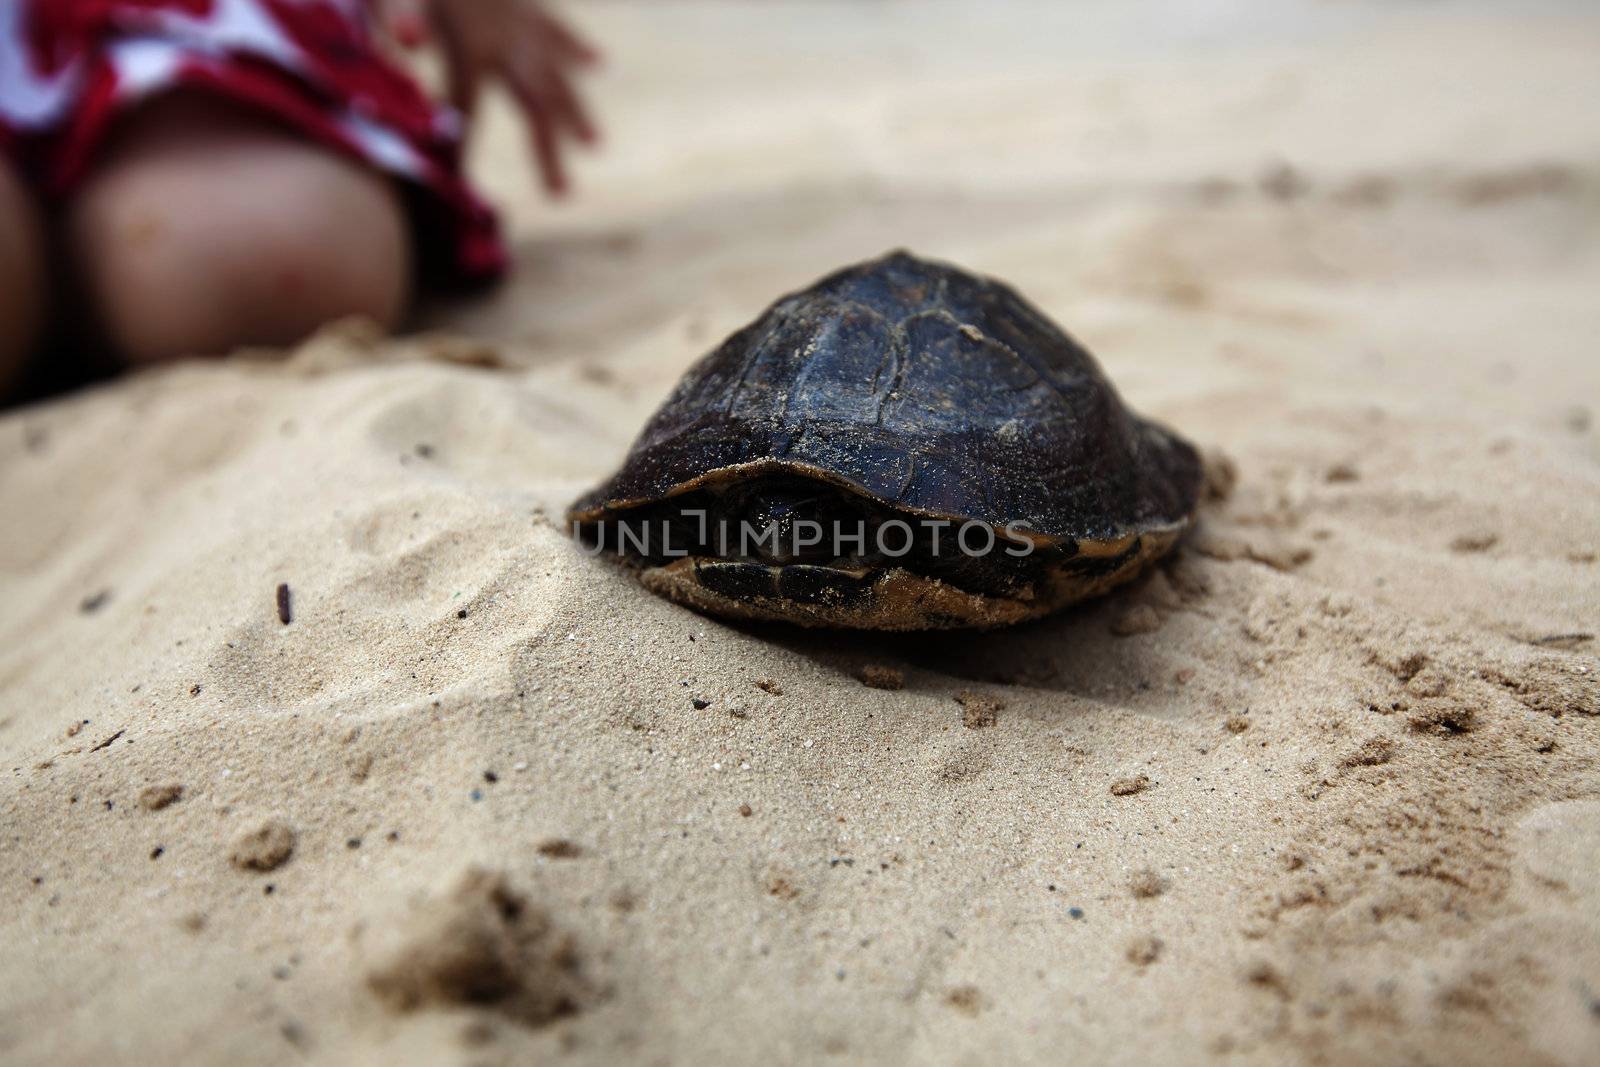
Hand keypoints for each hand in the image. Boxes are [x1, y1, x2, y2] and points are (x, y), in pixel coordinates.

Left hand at [380, 0, 600, 195]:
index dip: (460, 140)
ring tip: (594, 144)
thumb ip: (396, 8)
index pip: (466, 102)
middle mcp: (506, 33)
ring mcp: (518, 15)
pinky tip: (596, 63)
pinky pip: (554, 28)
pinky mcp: (519, 0)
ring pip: (557, 71)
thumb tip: (404, 45)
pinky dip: (575, 46)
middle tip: (563, 196)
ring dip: (575, 109)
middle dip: (547, 149)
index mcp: (471, 38)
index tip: (454, 180)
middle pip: (535, 102)